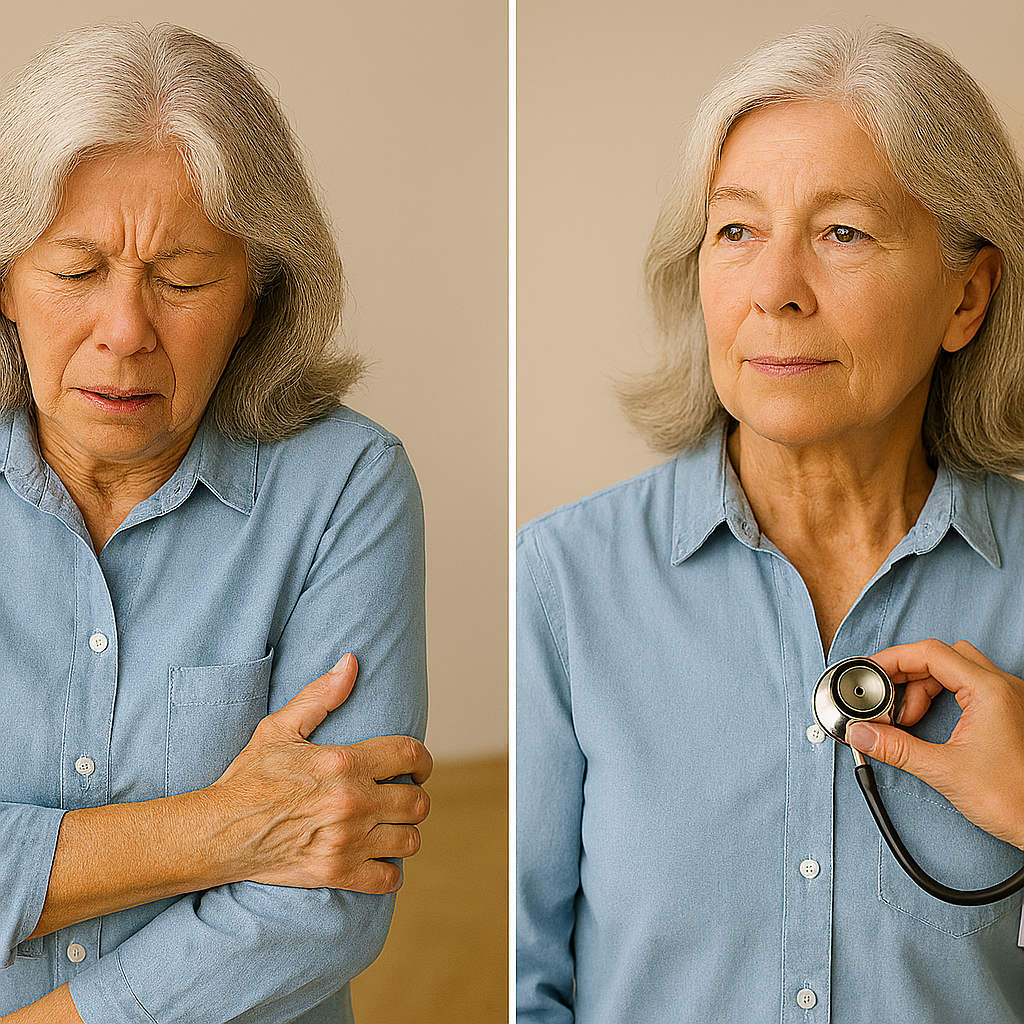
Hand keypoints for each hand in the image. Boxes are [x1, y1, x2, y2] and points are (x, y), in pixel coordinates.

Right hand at [208, 653, 431, 892]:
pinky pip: (387, 879)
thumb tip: (351, 662)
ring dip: (405, 832)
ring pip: (409, 840)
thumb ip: (321, 695)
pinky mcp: (336, 873)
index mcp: (345, 763)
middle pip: (417, 802)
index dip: (423, 760)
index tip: (419, 767)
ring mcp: (347, 841)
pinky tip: (378, 858)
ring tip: (390, 825)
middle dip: (415, 796)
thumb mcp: (281, 728)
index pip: (410, 755)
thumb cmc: (250, 777)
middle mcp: (353, 802)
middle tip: (401, 796)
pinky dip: (389, 871)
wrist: (218, 832)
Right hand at [847, 639, 1023, 848]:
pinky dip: (940, 698)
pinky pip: (967, 688)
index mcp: (989, 691)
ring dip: (923, 688)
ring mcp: (1007, 700)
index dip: (894, 659)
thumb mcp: (945, 771)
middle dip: (907, 675)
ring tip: (906, 719)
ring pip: (954, 670)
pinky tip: (927, 722)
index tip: (870, 671)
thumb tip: (862, 734)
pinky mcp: (1007, 714)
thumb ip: (896, 748)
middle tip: (884, 698)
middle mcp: (1002, 688)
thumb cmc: (1014, 800)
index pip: (931, 653)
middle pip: (941, 657)